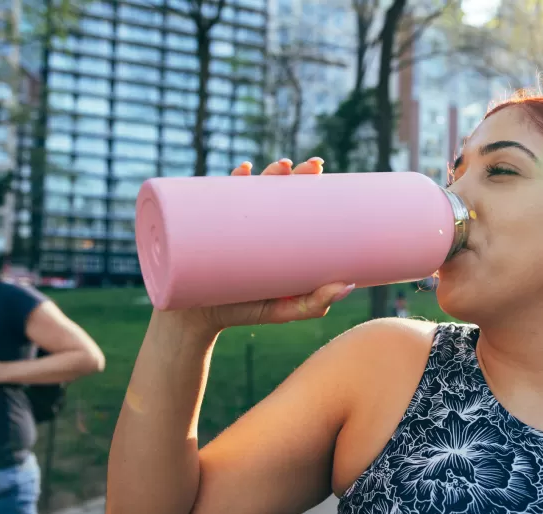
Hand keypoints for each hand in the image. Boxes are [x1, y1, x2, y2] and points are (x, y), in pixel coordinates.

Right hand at [171, 157, 356, 331]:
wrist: (195, 318)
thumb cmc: (242, 311)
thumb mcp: (283, 310)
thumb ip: (314, 303)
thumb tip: (347, 286)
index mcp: (274, 236)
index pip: (293, 202)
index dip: (307, 182)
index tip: (319, 169)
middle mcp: (252, 224)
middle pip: (274, 190)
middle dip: (291, 172)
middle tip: (310, 167)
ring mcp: (229, 224)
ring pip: (248, 189)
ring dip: (266, 172)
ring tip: (281, 168)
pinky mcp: (207, 228)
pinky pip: (215, 199)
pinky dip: (229, 182)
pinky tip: (243, 172)